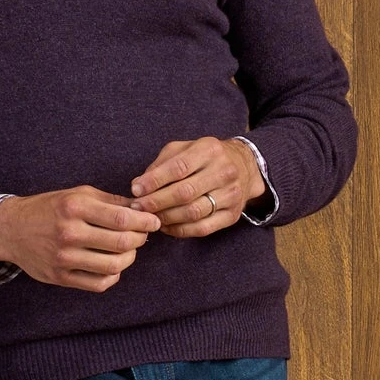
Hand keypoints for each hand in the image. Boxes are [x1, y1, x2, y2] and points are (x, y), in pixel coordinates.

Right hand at [0, 187, 161, 290]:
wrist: (11, 229)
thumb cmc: (48, 209)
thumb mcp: (76, 194)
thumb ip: (109, 201)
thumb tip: (141, 208)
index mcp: (74, 207)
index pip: (121, 219)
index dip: (144, 222)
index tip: (154, 222)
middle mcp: (69, 233)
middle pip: (121, 243)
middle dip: (139, 239)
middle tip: (142, 235)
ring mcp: (64, 258)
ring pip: (114, 266)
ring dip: (129, 258)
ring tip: (128, 250)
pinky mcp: (61, 277)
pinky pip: (99, 283)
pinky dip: (113, 276)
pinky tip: (112, 266)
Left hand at [129, 137, 265, 236]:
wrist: (244, 167)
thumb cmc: (206, 158)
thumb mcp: (185, 149)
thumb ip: (161, 164)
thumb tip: (138, 185)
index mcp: (209, 150)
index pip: (178, 167)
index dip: (154, 181)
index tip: (135, 190)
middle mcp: (223, 171)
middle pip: (185, 192)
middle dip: (157, 202)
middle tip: (138, 208)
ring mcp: (230, 195)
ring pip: (193, 212)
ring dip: (167, 218)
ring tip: (150, 218)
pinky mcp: (232, 215)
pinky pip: (202, 228)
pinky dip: (180, 230)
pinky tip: (167, 227)